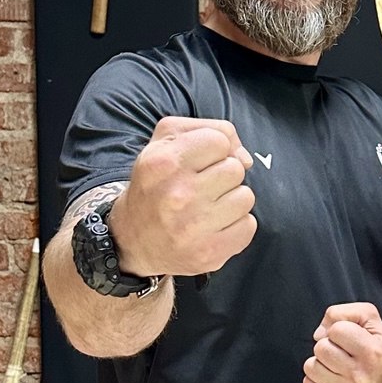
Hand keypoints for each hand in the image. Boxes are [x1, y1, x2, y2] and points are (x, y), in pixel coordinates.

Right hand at [108, 116, 256, 276]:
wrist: (132, 240)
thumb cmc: (156, 184)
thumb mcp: (166, 141)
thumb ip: (210, 129)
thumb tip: (245, 158)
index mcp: (164, 162)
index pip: (219, 140)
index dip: (215, 149)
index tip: (199, 162)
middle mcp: (177, 194)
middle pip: (236, 169)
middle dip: (223, 175)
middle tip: (202, 187)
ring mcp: (193, 227)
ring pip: (246, 197)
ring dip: (231, 201)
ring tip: (207, 207)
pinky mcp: (209, 253)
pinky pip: (248, 226)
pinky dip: (236, 225)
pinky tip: (213, 226)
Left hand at [304, 303, 381, 382]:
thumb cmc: (375, 344)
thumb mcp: (369, 317)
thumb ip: (343, 312)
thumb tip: (318, 334)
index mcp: (372, 352)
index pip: (336, 330)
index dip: (340, 329)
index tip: (350, 337)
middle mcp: (361, 376)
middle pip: (321, 349)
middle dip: (328, 345)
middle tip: (341, 351)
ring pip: (311, 367)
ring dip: (320, 362)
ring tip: (336, 364)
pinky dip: (316, 379)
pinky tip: (332, 377)